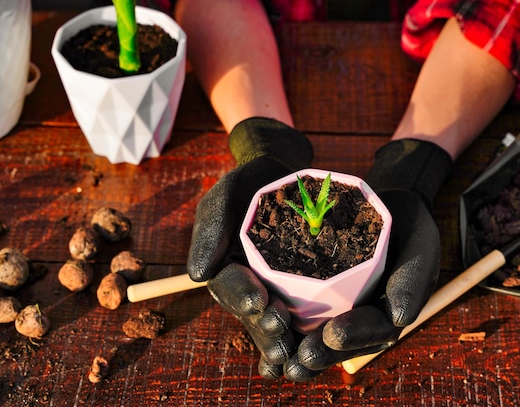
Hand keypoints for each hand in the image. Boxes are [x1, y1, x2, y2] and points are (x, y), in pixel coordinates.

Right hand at [186, 117, 312, 376]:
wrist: (284, 174)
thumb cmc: (250, 183)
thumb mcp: (227, 196)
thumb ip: (212, 228)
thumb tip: (198, 275)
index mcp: (224, 266)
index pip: (229, 285)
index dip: (242, 295)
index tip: (258, 302)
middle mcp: (246, 282)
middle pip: (252, 311)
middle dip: (264, 326)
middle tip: (281, 335)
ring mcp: (272, 288)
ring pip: (274, 319)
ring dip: (283, 338)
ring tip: (296, 353)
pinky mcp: (297, 288)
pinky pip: (300, 313)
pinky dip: (305, 333)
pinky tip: (313, 350)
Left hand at [286, 139, 453, 376]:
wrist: (390, 207)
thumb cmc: (409, 228)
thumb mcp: (421, 247)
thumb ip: (411, 280)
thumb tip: (400, 318)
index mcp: (390, 314)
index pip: (374, 331)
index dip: (353, 337)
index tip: (331, 335)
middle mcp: (362, 318)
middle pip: (341, 344)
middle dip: (320, 353)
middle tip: (300, 360)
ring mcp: (339, 310)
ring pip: (317, 337)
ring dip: (295, 348)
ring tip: (275, 358)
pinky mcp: (317, 296)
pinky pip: (299, 313)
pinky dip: (280, 321)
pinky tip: (260, 325)